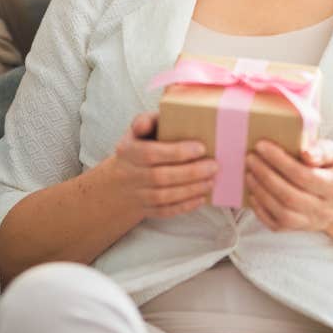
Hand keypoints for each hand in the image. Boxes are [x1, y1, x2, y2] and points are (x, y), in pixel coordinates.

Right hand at [103, 112, 218, 219]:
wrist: (119, 182)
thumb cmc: (137, 149)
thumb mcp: (137, 131)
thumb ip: (145, 121)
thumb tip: (143, 124)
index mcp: (128, 151)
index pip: (150, 153)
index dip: (176, 152)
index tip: (201, 148)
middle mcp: (129, 175)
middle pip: (160, 177)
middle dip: (190, 172)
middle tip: (213, 166)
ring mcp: (136, 195)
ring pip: (164, 196)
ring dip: (191, 190)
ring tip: (211, 181)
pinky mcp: (144, 209)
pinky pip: (165, 211)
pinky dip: (185, 206)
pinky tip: (201, 197)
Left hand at [245, 139, 332, 232]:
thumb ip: (323, 151)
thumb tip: (306, 152)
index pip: (305, 176)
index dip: (281, 161)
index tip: (262, 146)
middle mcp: (324, 209)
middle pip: (290, 196)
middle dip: (266, 175)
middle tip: (250, 158)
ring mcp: (311, 222)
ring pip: (282, 213)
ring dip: (261, 191)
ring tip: (249, 172)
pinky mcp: (297, 229)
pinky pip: (276, 224)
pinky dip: (260, 209)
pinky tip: (252, 192)